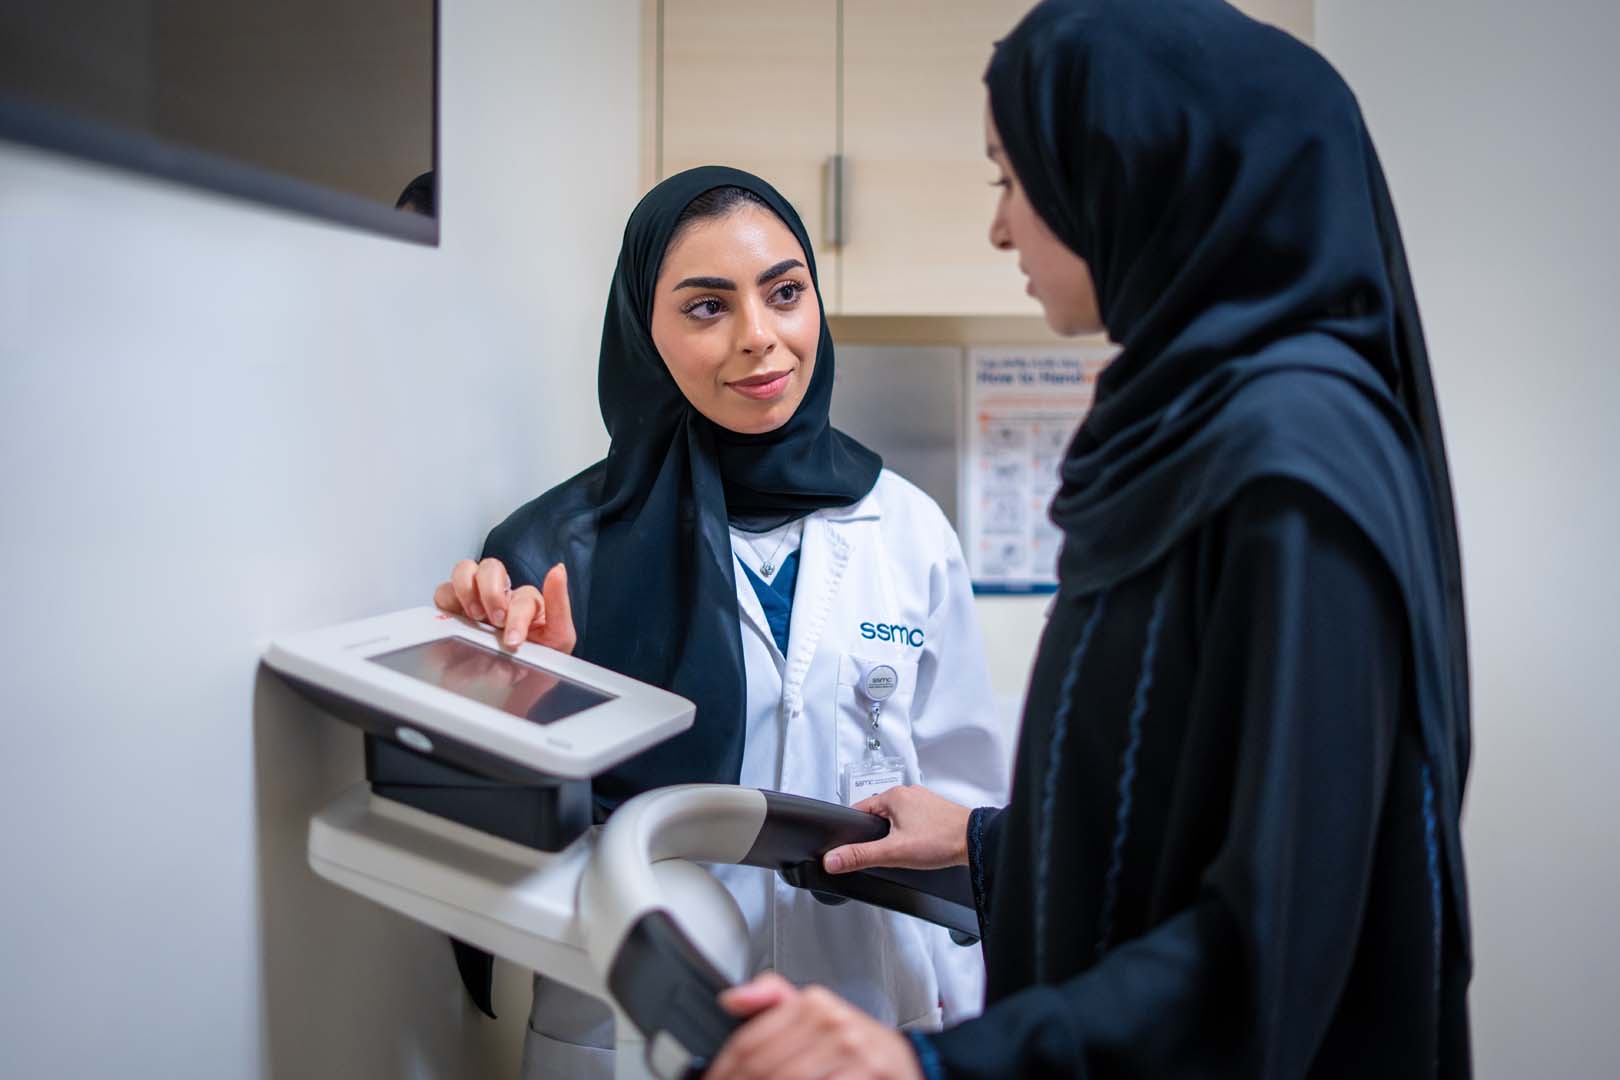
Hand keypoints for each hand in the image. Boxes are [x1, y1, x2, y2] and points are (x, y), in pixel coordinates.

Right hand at [432, 558, 576, 652]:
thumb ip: (559, 604)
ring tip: (474, 617)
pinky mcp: (452, 613)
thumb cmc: (535, 665)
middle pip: (490, 568)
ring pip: (464, 571)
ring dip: (468, 590)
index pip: (521, 595)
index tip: (513, 641)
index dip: (517, 616)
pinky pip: (443, 594)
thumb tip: (558, 570)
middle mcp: (499, 597)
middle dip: (492, 592)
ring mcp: (474, 602)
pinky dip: (447, 602)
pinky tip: (457, 621)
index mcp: (525, 602)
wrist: (511, 695)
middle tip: (495, 621)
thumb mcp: (558, 639)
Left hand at [707, 973, 922, 1079]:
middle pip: (763, 1068)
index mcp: (813, 1003)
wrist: (905, 1064)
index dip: (722, 1070)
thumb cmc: (854, 1044)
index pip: (749, 1041)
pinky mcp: (863, 1076)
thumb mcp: (815, 1012)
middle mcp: (831, 1023)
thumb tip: (730, 999)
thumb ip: (771, 999)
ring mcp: (850, 1052)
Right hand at [824, 785, 971, 873]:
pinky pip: (913, 821)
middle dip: (876, 835)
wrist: (976, 842)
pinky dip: (910, 834)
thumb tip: (832, 858)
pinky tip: (917, 846)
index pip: (858, 809)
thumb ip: (860, 855)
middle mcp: (908, 793)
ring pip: (896, 818)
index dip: (852, 830)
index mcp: (893, 796)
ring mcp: (923, 801)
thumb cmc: (942, 840)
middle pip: (877, 814)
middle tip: (883, 852)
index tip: (850, 845)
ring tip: (902, 850)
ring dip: (895, 834)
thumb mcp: (894, 851)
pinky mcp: (934, 811)